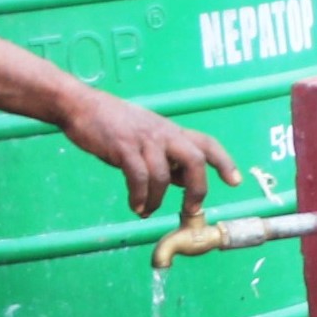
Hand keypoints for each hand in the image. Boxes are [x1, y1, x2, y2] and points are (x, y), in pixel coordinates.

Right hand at [59, 91, 238, 217]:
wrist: (81, 106)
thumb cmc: (113, 124)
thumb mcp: (147, 137)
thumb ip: (166, 157)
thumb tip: (182, 181)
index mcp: (171, 131)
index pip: (206, 143)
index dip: (224, 162)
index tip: (235, 181)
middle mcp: (163, 133)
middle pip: (195, 160)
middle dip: (198, 189)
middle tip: (191, 209)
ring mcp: (144, 139)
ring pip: (164, 175)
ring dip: (157, 200)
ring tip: (147, 210)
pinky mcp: (123, 147)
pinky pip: (138, 177)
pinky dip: (139, 196)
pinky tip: (136, 205)